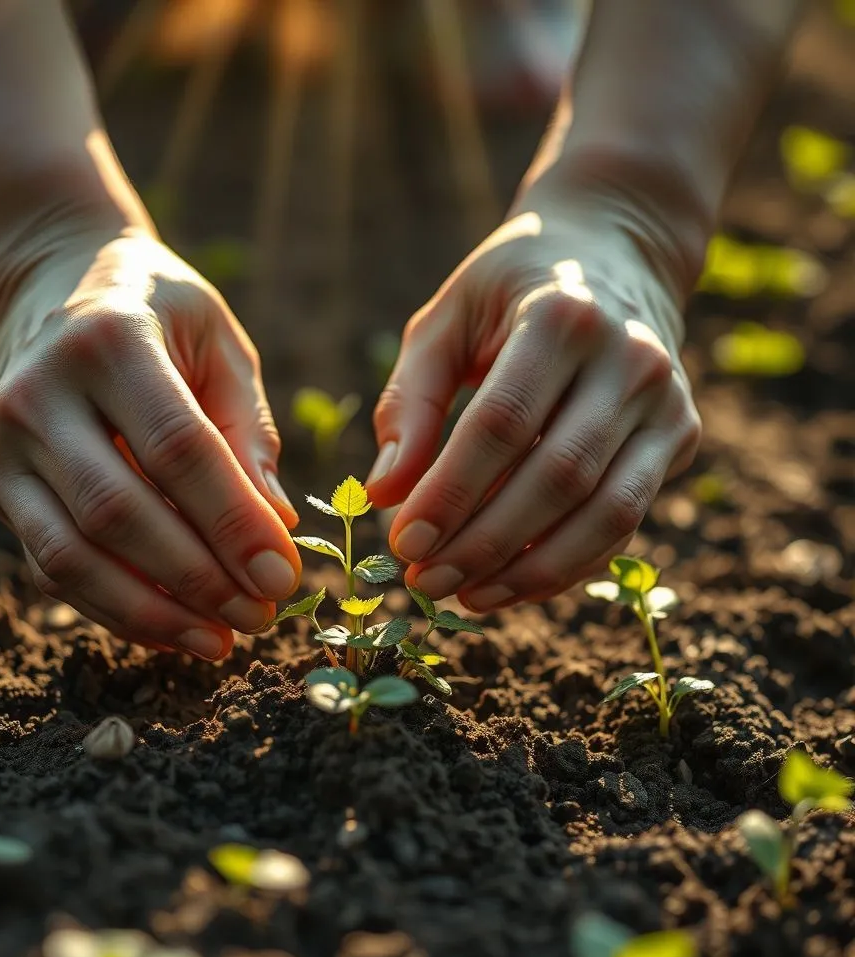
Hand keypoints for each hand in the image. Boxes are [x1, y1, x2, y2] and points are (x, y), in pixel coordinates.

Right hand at [0, 229, 300, 656]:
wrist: (50, 285)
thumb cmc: (156, 314)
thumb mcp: (217, 342)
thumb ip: (246, 430)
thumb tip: (276, 527)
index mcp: (111, 340)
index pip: (178, 448)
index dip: (233, 521)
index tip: (283, 578)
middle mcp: (39, 391)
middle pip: (120, 511)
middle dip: (198, 580)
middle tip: (261, 618)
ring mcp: (0, 441)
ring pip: (71, 556)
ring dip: (151, 613)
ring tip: (219, 642)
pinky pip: (49, 566)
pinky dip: (112, 609)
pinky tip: (170, 629)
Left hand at [365, 201, 700, 610]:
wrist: (615, 253)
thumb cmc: (510, 291)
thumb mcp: (447, 322)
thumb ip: (412, 401)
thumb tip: (384, 492)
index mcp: (561, 315)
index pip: (502, 423)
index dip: (450, 492)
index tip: (402, 543)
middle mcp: (629, 359)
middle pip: (556, 476)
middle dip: (484, 543)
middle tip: (425, 581)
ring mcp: (667, 401)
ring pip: (604, 512)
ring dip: (530, 570)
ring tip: (464, 595)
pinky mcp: (681, 436)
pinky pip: (625, 521)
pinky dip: (568, 564)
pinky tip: (510, 586)